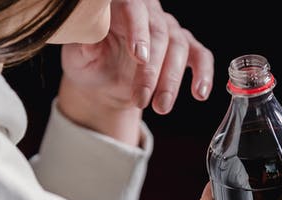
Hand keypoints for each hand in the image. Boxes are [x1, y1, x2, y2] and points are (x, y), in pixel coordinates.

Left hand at [57, 0, 212, 142]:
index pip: (132, 9)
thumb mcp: (78, 57)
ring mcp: (168, 30)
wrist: (103, 83)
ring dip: (171, 81)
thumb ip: (83, 45)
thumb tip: (89, 38)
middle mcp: (148, 14)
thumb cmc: (89, 64)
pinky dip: (203, 74)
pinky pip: (200, 56)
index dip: (138, 31)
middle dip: (152, 71)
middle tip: (142, 99)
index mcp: (119, 7)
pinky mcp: (185, 49)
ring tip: (160, 107)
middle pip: (159, 34)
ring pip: (179, 47)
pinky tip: (199, 93)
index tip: (139, 57)